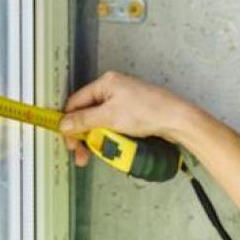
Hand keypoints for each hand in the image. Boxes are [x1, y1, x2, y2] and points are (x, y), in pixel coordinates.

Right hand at [57, 71, 201, 167]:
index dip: (69, 122)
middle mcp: (112, 89)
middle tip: (82, 155)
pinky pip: (112, 125)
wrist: (176, 119)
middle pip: (87, 113)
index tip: (69, 141)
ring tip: (96, 154)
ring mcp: (123, 101)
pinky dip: (109, 137)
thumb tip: (63, 124)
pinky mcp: (132, 113)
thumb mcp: (109, 117)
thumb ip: (84, 121)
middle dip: (83, 136)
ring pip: (99, 122)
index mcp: (105, 83)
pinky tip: (110, 147)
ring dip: (96, 139)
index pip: (76, 102)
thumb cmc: (146, 112)